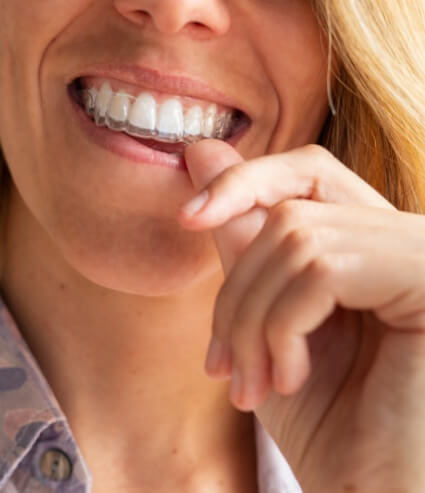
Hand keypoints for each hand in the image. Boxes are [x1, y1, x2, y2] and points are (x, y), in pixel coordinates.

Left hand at [178, 140, 424, 491]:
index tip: (188, 216)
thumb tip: (203, 150)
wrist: (372, 491)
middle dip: (237, 289)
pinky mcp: (423, 275)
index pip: (307, 173)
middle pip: (289, 211)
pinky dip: (283, 326)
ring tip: (252, 383)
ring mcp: (418, 254)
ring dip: (253, 320)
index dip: (245, 181)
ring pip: (295, 239)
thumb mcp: (265, 320)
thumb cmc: (327, 421)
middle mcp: (405, 237)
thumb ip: (241, 236)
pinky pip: (320, 266)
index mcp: (371, 245)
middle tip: (222, 362)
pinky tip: (288, 377)